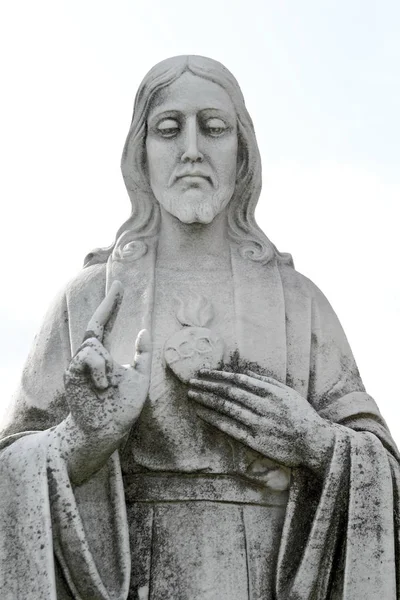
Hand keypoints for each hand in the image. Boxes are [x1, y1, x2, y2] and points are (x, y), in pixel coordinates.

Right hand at [59, 281, 151, 482]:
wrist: (105, 431)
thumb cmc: (122, 408)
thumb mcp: (140, 379)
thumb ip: (141, 355)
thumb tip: (143, 330)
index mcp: (105, 357)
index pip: (106, 325)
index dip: (111, 306)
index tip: (119, 287)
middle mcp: (91, 358)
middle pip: (95, 324)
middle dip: (109, 304)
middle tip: (120, 285)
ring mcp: (79, 365)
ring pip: (92, 344)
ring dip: (105, 363)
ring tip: (107, 386)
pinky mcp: (71, 374)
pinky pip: (86, 357)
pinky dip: (99, 369)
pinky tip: (103, 386)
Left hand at [188, 369, 334, 475]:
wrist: (314, 443)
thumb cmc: (301, 416)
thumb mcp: (288, 393)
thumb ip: (267, 382)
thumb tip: (246, 372)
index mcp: (271, 392)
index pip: (239, 380)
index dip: (219, 375)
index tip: (204, 372)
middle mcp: (263, 406)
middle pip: (229, 392)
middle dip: (208, 385)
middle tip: (191, 380)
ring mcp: (258, 423)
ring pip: (227, 408)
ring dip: (207, 399)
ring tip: (191, 393)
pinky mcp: (255, 440)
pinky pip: (230, 427)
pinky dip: (214, 419)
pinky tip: (202, 412)